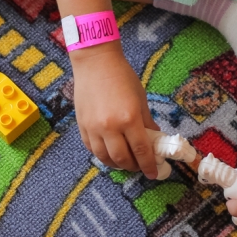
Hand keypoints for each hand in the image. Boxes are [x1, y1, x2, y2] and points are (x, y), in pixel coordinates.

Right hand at [71, 43, 160, 177]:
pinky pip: (92, 149)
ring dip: (117, 164)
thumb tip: (153, 139)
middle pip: (122, 158)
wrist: (96, 63)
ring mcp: (93, 128)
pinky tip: (110, 154)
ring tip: (125, 162)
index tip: (154, 173)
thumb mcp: (140, 99)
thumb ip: (146, 122)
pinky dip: (102, 155)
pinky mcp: (82, 126)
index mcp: (129, 119)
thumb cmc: (122, 77)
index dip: (148, 165)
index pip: (141, 150)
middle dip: (133, 167)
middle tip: (140, 167)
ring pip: (105, 158)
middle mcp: (110, 127)